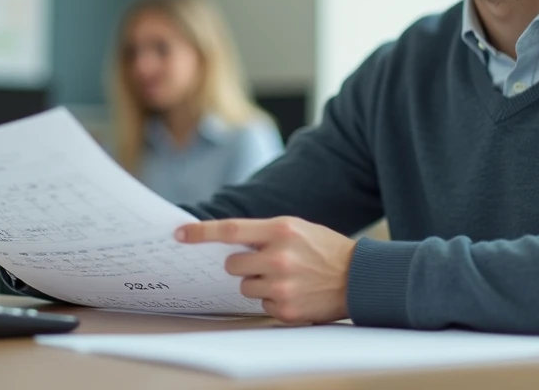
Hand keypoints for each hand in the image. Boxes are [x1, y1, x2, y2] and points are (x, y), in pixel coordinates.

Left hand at [176, 217, 355, 323]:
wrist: (359, 277)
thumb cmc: (324, 249)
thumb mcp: (296, 229)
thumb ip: (264, 234)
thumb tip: (228, 243)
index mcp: (281, 230)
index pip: (231, 229)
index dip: (201, 232)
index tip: (179, 234)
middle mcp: (279, 257)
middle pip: (233, 264)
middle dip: (242, 265)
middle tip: (263, 263)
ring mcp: (282, 286)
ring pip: (245, 287)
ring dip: (258, 284)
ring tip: (286, 278)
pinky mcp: (286, 310)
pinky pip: (262, 306)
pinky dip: (273, 301)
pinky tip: (294, 293)